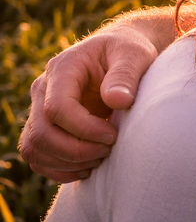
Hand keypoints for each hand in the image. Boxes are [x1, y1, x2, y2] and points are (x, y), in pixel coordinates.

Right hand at [18, 20, 160, 181]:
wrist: (120, 54)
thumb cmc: (128, 51)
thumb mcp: (134, 54)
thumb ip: (126, 75)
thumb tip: (117, 100)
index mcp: (63, 68)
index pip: (57, 108)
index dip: (84, 129)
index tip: (113, 135)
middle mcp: (43, 89)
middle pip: (42, 133)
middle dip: (77, 150)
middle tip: (110, 148)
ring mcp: (39, 109)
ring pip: (35, 148)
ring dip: (67, 162)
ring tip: (102, 157)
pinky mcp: (45, 126)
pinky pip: (37, 157)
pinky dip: (59, 169)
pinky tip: (87, 167)